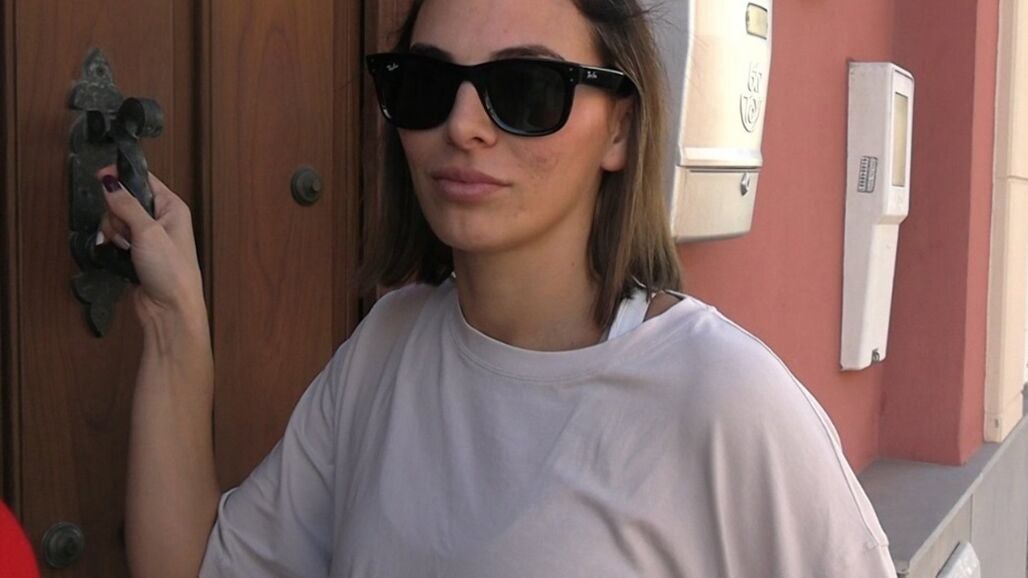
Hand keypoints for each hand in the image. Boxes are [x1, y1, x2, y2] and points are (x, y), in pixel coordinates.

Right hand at [94, 167, 206, 328]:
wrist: (170, 308)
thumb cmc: (171, 271)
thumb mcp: (148, 231)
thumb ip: (126, 205)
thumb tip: (109, 183)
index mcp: (172, 207)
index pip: (143, 179)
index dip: (121, 176)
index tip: (100, 177)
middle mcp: (162, 219)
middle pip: (124, 200)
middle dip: (116, 214)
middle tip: (124, 231)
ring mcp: (149, 237)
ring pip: (117, 220)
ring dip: (113, 232)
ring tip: (125, 247)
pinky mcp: (137, 253)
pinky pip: (116, 239)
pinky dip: (113, 245)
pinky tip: (119, 255)